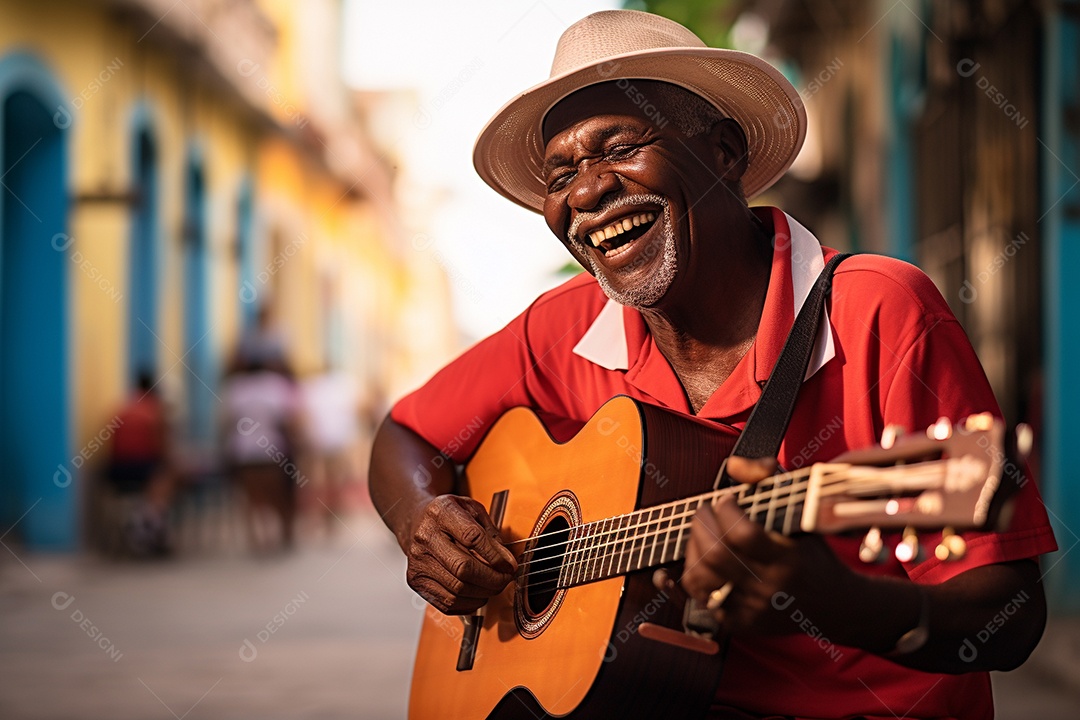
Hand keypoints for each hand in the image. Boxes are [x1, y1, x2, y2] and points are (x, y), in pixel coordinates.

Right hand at [405, 494, 517, 614]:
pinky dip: (469, 604)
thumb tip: (506, 562)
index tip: (509, 565)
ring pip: (457, 589)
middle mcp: (425, 537)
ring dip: (483, 593)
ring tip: (493, 586)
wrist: (418, 522)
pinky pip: (447, 602)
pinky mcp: (416, 581)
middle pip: (463, 568)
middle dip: (492, 579)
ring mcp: (418, 561)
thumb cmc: (448, 516)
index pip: (472, 537)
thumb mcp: (472, 510)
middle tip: (505, 579)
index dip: (495, 556)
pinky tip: (477, 594)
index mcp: (441, 512)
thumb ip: (490, 533)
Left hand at [680, 456, 851, 635]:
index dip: (726, 511)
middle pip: (715, 556)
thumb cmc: (813, 551)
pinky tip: (693, 562)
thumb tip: (733, 465)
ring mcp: (751, 609)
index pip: (743, 535)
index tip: (726, 500)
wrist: (835, 605)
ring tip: (701, 534)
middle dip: (701, 525)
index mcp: (786, 559)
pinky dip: (690, 577)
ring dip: (692, 549)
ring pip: (700, 579)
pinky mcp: (740, 624)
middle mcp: (768, 588)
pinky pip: (699, 600)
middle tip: (705, 511)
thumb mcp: (804, 512)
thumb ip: (769, 480)